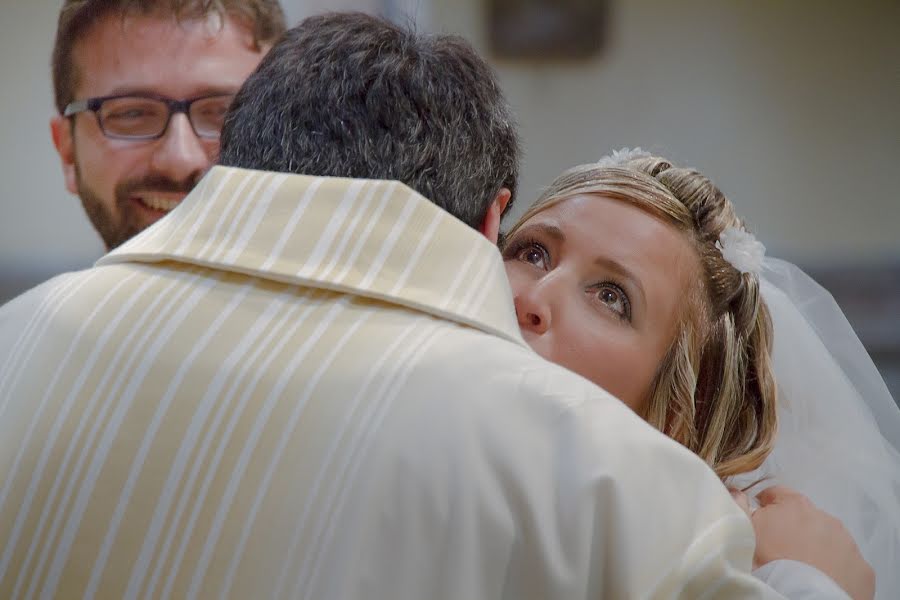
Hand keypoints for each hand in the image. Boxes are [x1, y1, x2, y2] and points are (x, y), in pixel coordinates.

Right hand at [742, 485, 874, 599]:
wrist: (804, 597)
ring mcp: (847, 543)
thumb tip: (737, 492)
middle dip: (793, 528)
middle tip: (779, 550)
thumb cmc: (768, 562)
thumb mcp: (744, 531)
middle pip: (804, 517)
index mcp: (794, 504)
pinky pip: (846, 563)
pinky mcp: (862, 568)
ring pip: (828, 539)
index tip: (760, 520)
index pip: (776, 494)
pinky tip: (821, 580)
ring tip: (801, 567)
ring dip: (816, 547)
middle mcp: (825, 517)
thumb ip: (738, 506)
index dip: (765, 506)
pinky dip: (835, 568)